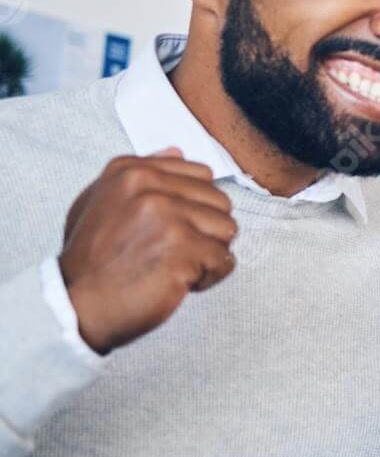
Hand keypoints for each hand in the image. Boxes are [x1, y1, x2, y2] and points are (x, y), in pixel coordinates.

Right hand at [57, 149, 237, 352]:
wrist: (75, 304)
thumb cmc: (90, 259)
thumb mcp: (99, 202)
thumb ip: (139, 173)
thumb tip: (177, 152)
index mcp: (131, 171)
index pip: (201, 175)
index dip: (195, 206)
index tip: (172, 227)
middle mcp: (149, 188)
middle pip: (219, 201)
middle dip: (205, 231)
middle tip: (174, 252)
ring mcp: (167, 217)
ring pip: (227, 229)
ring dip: (209, 253)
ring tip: (178, 266)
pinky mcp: (182, 249)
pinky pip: (224, 260)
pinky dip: (210, 276)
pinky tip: (181, 282)